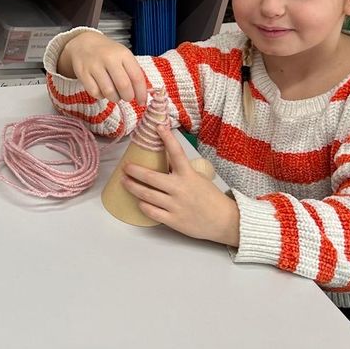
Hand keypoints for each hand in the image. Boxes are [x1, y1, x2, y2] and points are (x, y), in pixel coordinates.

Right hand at [57, 32, 147, 103]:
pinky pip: (95, 92)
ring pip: (109, 91)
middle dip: (128, 97)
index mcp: (123, 54)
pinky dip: (101, 96)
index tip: (142, 102)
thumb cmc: (108, 53)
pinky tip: (102, 91)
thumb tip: (141, 94)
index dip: (141, 93)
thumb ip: (132, 72)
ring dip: (115, 98)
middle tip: (127, 98)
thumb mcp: (123, 56)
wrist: (84, 43)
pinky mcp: (83, 73)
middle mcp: (109, 58)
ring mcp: (94, 66)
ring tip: (115, 95)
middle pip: (123, 86)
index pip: (137, 77)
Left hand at [122, 125, 239, 245]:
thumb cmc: (210, 198)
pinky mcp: (173, 220)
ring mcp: (176, 205)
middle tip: (125, 166)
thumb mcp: (198, 179)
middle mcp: (180, 188)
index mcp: (189, 175)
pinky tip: (139, 201)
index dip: (167, 138)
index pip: (176, 153)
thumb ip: (181, 171)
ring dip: (132, 187)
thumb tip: (162, 161)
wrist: (225, 221)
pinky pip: (151, 212)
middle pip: (151, 177)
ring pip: (146, 195)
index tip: (158, 127)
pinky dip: (142, 205)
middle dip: (134, 171)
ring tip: (124, 181)